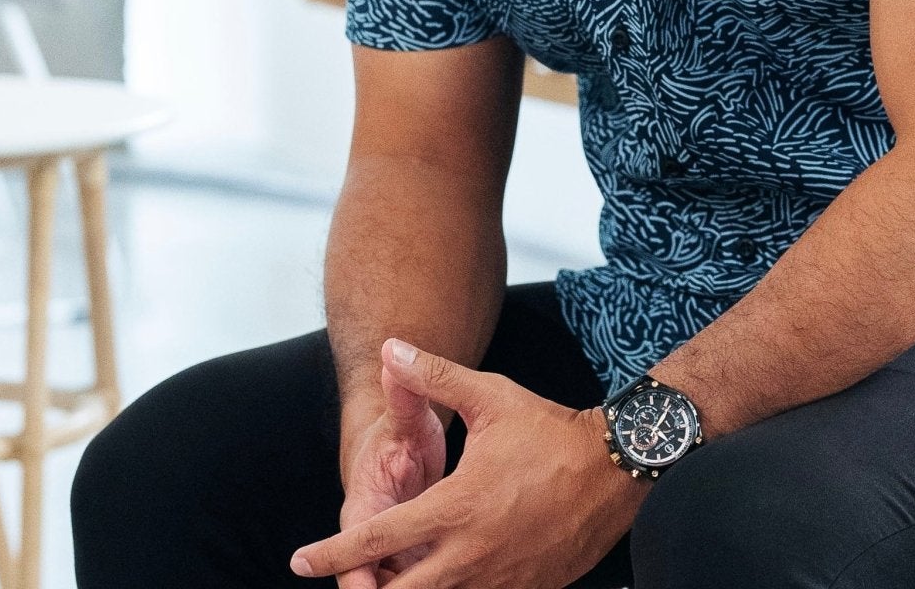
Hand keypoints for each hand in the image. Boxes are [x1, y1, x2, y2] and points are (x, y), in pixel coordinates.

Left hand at [293, 339, 645, 588]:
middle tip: (357, 576)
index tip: (301, 559)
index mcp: (454, 509)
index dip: (332, 552)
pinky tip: (454, 571)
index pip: (375, 540)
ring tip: (400, 570)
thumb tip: (393, 349)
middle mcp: (469, 555)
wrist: (613, 468)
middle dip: (370, 587)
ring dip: (414, 588)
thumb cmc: (548, 430)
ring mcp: (497, 580)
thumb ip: (436, 377)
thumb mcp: (490, 397)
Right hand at [336, 358, 447, 587]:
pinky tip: (473, 580)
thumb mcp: (406, 415)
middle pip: (379, 581)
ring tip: (460, 581)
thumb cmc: (402, 430)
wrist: (400, 445)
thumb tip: (394, 354)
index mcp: (366, 505)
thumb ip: (407, 392)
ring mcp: (399, 552)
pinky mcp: (421, 560)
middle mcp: (377, 537)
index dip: (362, 575)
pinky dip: (444, 585)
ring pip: (406, 586)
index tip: (373, 587)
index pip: (357, 550)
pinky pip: (428, 584)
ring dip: (424, 587)